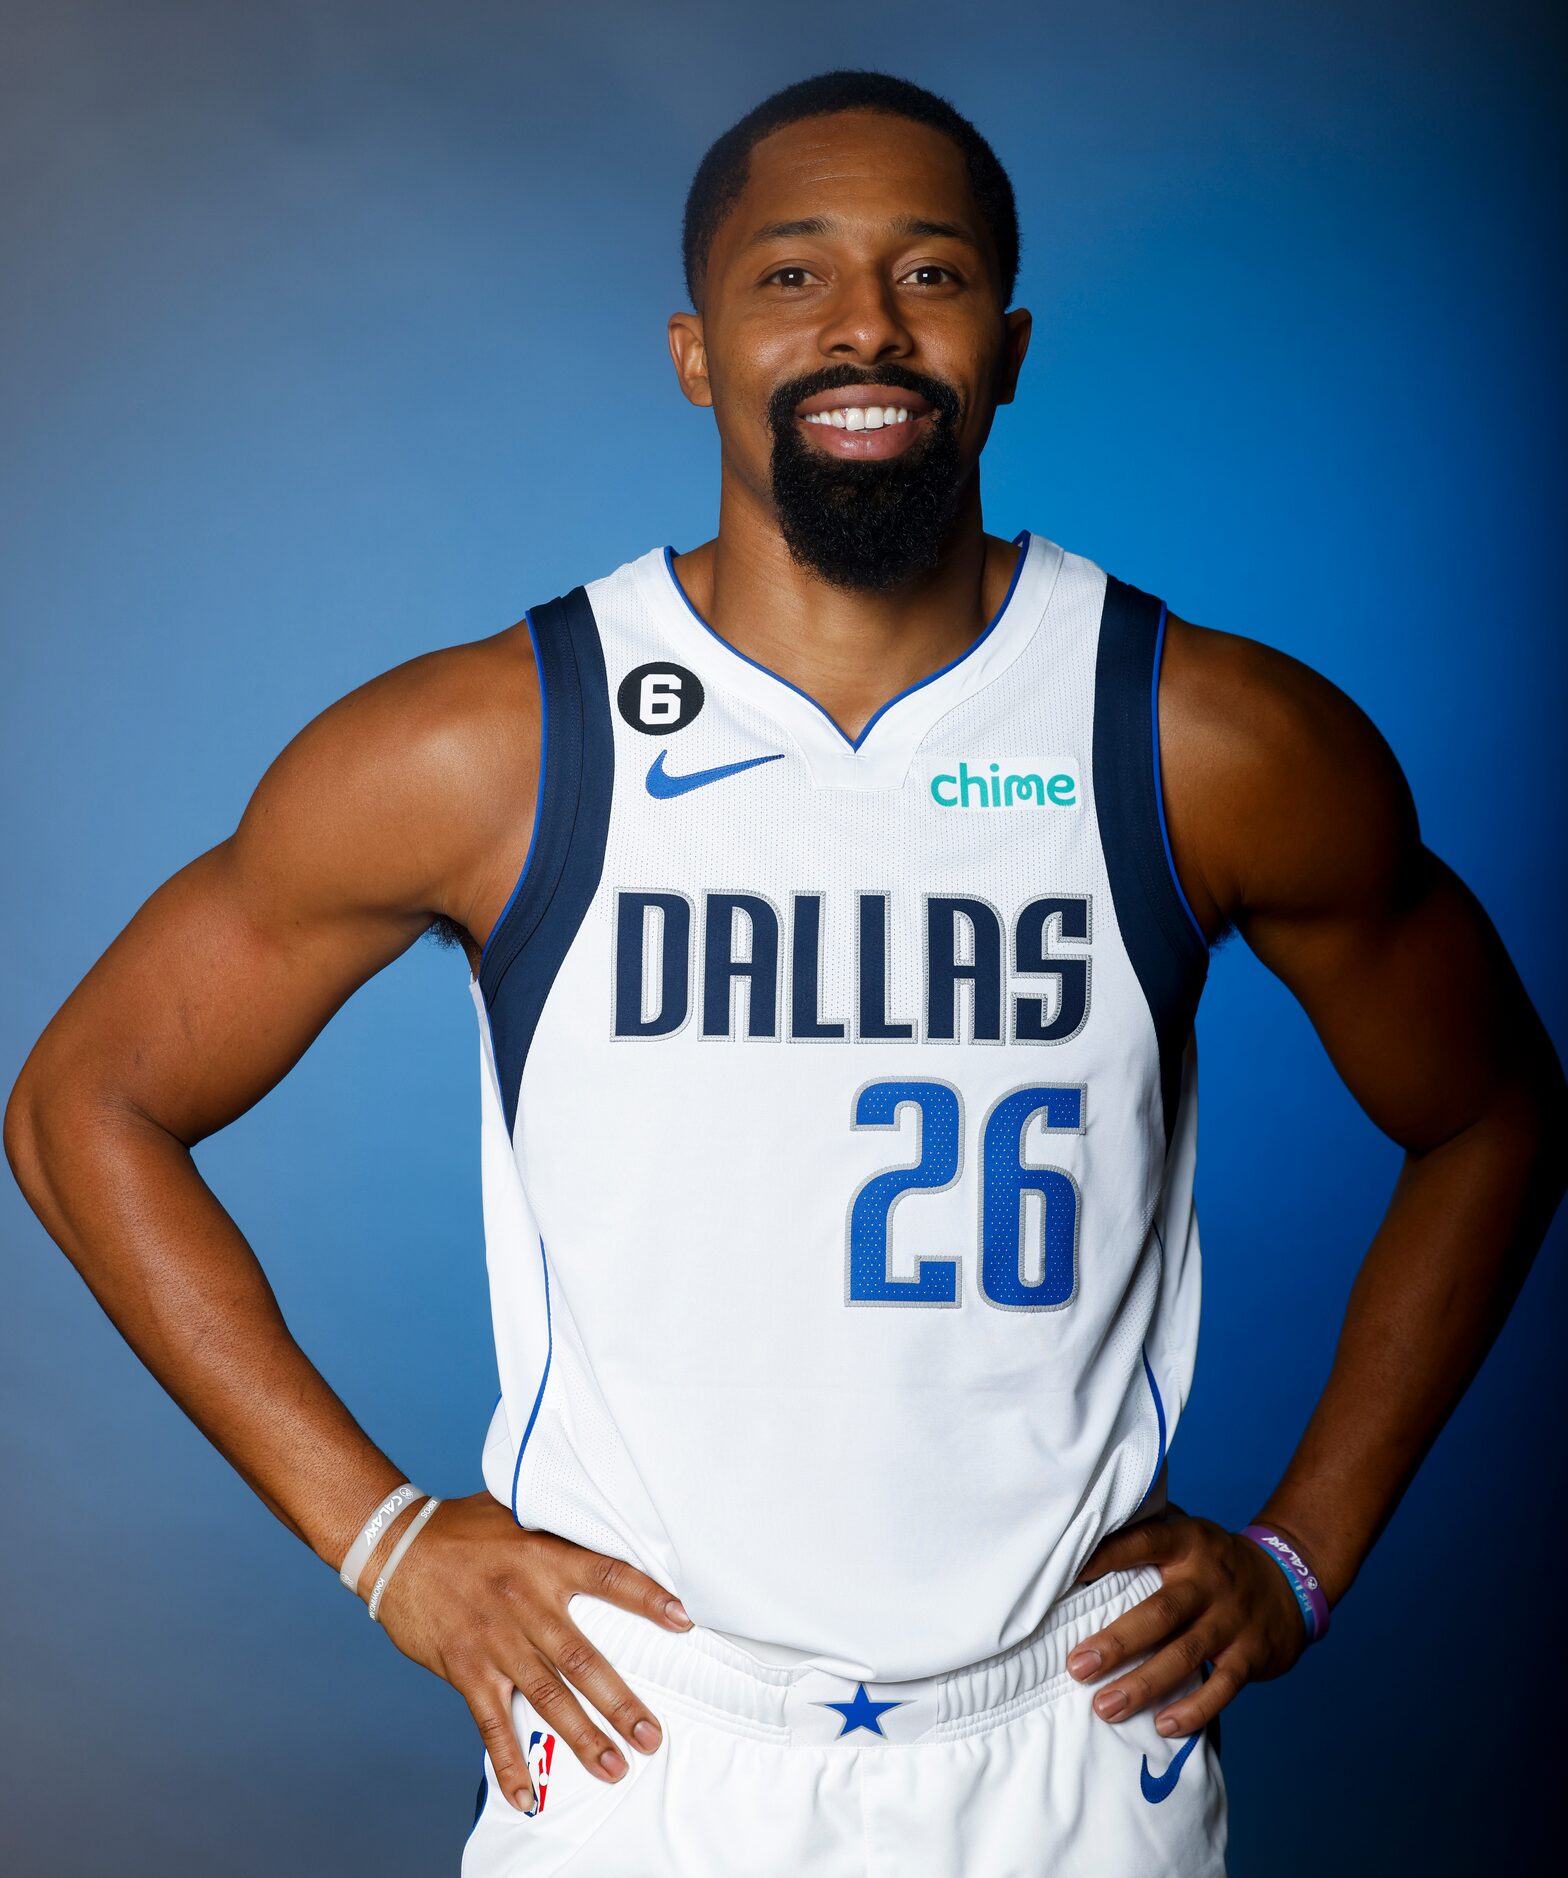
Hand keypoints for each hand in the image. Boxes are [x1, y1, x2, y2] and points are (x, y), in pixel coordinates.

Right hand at [367, 1491, 692, 1811]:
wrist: (395, 1547)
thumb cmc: (463, 1528)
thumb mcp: (517, 1514)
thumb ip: (559, 1528)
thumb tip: (605, 1521)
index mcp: (544, 1559)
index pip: (608, 1578)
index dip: (647, 1598)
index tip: (683, 1622)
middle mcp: (525, 1603)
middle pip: (583, 1660)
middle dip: (621, 1702)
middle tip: (652, 1736)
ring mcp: (495, 1641)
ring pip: (547, 1697)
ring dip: (583, 1737)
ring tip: (615, 1767)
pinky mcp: (466, 1669)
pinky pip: (491, 1724)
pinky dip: (509, 1762)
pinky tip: (528, 1795)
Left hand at [1066, 1513, 1311, 1736]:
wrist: (1288, 1580)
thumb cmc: (1213, 1561)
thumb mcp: (1187, 1536)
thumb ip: (1145, 1540)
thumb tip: (1077, 1548)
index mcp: (1188, 1542)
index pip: (1145, 1542)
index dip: (1108, 1555)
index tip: (1070, 1575)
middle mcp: (1210, 1579)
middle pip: (1161, 1612)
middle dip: (1117, 1642)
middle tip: (1077, 1666)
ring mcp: (1233, 1619)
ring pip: (1186, 1654)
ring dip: (1143, 1684)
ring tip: (1105, 1706)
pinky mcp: (1251, 1654)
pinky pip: (1223, 1687)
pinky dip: (1193, 1709)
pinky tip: (1162, 1726)